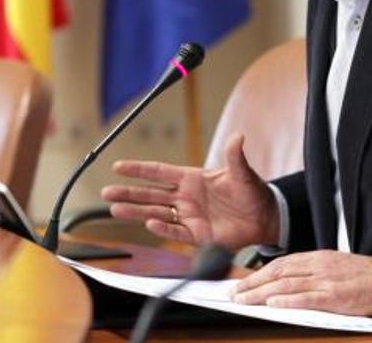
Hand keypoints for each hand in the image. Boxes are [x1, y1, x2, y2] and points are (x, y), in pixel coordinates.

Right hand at [100, 133, 276, 249]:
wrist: (264, 217)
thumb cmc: (252, 192)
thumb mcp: (243, 173)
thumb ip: (235, 157)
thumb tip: (238, 136)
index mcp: (192, 179)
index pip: (159, 172)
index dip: (139, 169)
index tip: (118, 167)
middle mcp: (185, 198)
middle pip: (151, 194)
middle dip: (128, 192)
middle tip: (106, 191)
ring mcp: (189, 217)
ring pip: (156, 213)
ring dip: (136, 211)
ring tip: (115, 209)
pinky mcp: (197, 235)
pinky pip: (176, 232)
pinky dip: (163, 229)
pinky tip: (150, 224)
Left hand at [233, 250, 371, 315]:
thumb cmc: (363, 276)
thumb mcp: (334, 265)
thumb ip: (311, 271)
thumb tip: (286, 280)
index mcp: (317, 258)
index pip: (280, 264)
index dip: (258, 274)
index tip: (242, 283)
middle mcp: (317, 267)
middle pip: (278, 274)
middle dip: (253, 284)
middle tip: (234, 294)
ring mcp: (326, 281)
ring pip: (286, 285)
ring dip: (261, 293)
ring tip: (244, 301)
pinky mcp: (335, 297)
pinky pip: (307, 298)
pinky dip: (288, 301)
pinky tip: (272, 304)